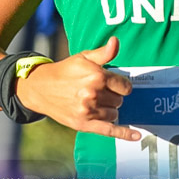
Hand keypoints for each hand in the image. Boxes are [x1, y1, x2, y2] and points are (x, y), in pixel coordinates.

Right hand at [15, 36, 139, 140]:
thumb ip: (104, 53)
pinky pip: (109, 130)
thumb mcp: (84, 57)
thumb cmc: (66, 71)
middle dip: (112, 96)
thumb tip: (116, 41)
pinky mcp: (83, 124)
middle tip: (98, 92)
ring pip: (114, 114)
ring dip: (109, 109)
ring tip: (95, 102)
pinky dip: (124, 133)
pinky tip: (136, 136)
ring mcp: (88, 110)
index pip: (124, 86)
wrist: (42, 88)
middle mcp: (93, 94)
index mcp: (97, 76)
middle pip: (119, 100)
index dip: (120, 85)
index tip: (112, 84)